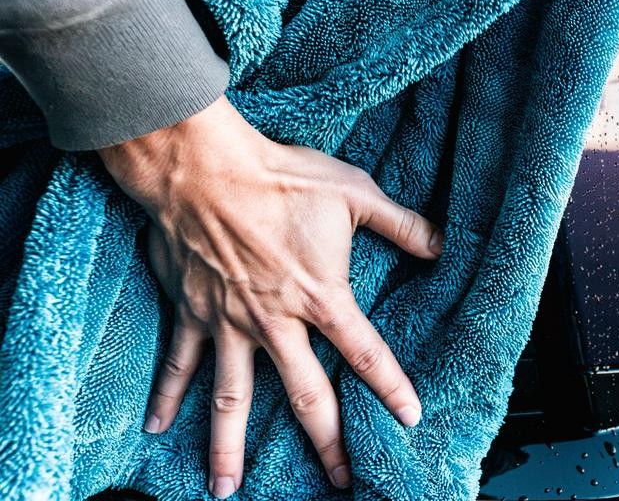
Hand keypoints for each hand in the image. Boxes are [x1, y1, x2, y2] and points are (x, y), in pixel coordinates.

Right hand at [98, 96, 442, 497]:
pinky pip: (179, 363)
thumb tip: (442, 244)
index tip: (409, 419)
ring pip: (232, 400)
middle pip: (306, 397)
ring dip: (231, 448)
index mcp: (320, 297)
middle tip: (340, 482)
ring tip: (227, 491)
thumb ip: (401, 223)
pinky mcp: (193, 313)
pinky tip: (154, 428)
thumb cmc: (284, 179)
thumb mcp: (355, 193)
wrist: (210, 171)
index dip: (392, 389)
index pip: (366, 354)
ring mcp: (230, 324)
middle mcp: (276, 323)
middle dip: (327, 443)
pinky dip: (166, 396)